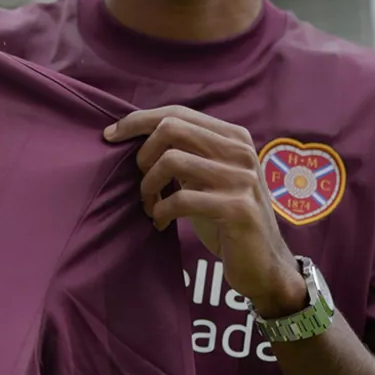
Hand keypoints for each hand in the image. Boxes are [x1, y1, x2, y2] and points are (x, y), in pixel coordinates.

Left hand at [105, 106, 306, 318]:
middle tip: (143, 182)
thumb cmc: (225, 215)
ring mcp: (242, 179)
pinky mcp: (238, 209)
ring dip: (149, 187)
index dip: (138, 120)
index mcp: (234, 136)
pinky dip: (161, 211)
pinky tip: (161, 222)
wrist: (264, 262)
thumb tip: (134, 132)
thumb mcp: (207, 175)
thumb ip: (186, 151)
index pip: (177, 112)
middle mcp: (241, 151)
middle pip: (171, 128)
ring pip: (171, 161)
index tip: (111, 135)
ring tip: (151, 205)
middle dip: (144, 155)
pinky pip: (180, 199)